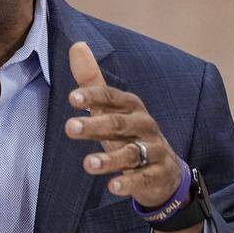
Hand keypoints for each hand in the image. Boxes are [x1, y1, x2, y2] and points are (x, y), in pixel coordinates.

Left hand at [64, 41, 182, 209]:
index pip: (110, 97)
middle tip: (70, 128)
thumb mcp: (111, 109)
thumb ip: (92, 82)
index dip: (92, 97)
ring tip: (87, 164)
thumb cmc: (128, 134)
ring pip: (131, 153)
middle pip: (118, 124)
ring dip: (109, 158)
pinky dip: (129, 183)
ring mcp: (153, 149)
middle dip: (95, 125)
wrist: (163, 171)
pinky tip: (112, 188)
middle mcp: (144, 124)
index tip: (72, 98)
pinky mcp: (158, 173)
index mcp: (131, 106)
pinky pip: (143, 178)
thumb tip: (76, 45)